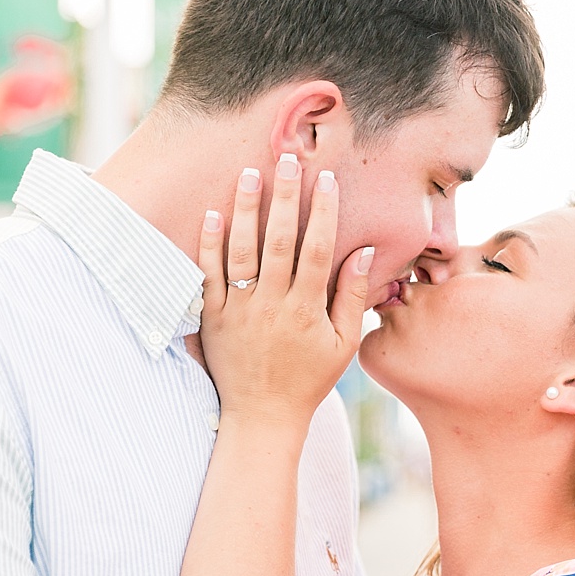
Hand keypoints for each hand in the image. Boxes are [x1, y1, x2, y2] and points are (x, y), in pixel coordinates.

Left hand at [196, 154, 372, 426]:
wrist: (262, 416)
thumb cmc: (309, 380)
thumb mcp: (342, 344)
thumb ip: (351, 297)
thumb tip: (364, 252)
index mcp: (306, 310)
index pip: (318, 250)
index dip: (324, 213)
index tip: (327, 179)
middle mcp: (272, 305)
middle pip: (278, 241)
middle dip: (284, 197)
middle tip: (287, 158)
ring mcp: (240, 310)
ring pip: (242, 251)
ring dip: (246, 210)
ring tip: (249, 173)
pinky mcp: (214, 318)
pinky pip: (210, 275)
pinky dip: (210, 244)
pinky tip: (213, 213)